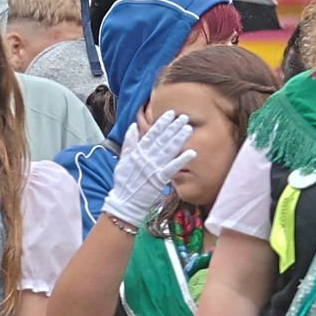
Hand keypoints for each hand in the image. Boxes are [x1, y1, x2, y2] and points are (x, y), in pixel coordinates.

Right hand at [103, 110, 197, 230]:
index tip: (171, 113)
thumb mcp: (123, 160)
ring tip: (188, 128)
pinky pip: (172, 168)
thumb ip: (129, 142)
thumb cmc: (124, 182)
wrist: (125, 202)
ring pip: (168, 150)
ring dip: (179, 139)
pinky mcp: (159, 178)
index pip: (152, 134)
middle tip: (184, 117)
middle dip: (174, 127)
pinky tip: (192, 153)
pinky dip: (181, 160)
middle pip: (162, 139)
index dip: (162, 123)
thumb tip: (134, 126)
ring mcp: (154, 167)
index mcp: (138, 152)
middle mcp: (147, 157)